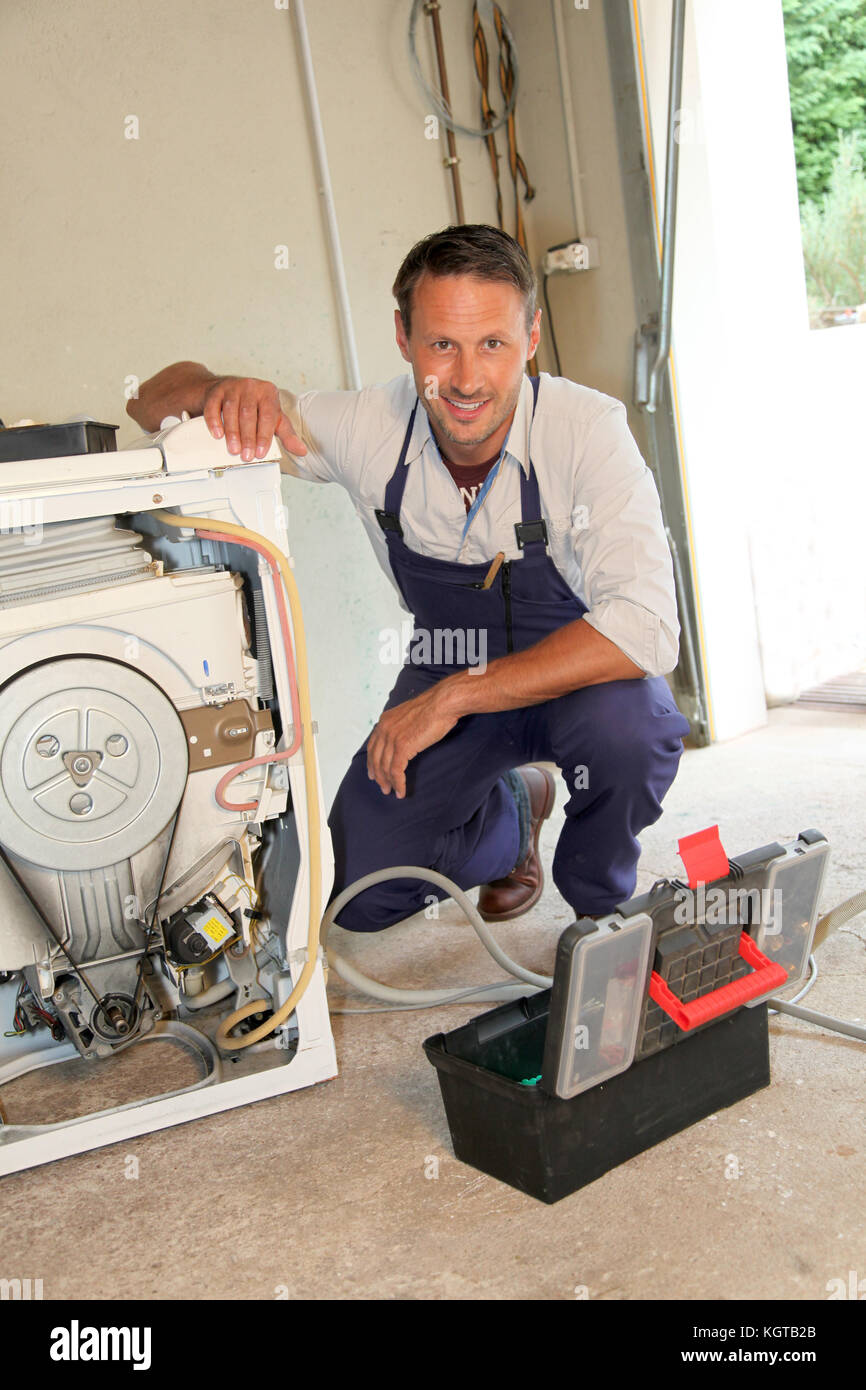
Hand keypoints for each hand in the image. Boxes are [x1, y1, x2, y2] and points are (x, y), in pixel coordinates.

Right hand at [203, 376, 306, 460]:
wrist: (229, 391)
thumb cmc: (255, 406)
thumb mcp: (274, 418)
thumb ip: (287, 434)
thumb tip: (301, 451)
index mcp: (268, 393)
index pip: (268, 415)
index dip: (264, 436)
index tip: (261, 453)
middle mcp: (251, 387)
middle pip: (248, 413)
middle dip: (247, 437)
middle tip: (246, 455)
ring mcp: (232, 387)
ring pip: (231, 410)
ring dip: (232, 432)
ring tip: (233, 449)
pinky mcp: (216, 391)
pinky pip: (213, 406)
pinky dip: (214, 421)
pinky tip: (217, 434)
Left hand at [366, 683, 460, 797]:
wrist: (442, 703)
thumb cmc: (434, 708)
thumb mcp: (410, 715)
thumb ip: (403, 726)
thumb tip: (405, 738)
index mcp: (385, 720)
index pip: (372, 746)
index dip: (371, 762)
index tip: (373, 773)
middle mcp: (384, 728)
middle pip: (375, 758)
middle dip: (378, 775)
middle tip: (383, 787)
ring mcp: (392, 738)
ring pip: (384, 767)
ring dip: (388, 782)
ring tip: (392, 792)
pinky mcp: (402, 747)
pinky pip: (396, 771)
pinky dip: (398, 783)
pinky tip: (401, 791)